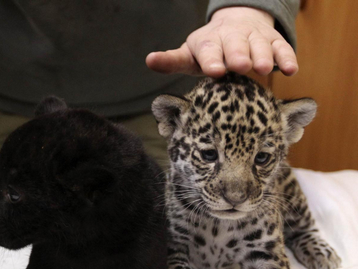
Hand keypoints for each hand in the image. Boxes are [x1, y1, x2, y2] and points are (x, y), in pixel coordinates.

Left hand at [146, 7, 298, 77]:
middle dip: (238, 54)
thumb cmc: (207, 51)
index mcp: (208, 42)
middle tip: (240, 65)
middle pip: (236, 45)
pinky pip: (282, 48)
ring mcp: (254, 37)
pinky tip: (291, 70)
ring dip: (263, 56)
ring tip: (264, 68)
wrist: (236, 25)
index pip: (208, 50)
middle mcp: (232, 37)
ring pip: (260, 45)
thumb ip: (171, 60)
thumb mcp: (189, 55)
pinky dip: (286, 58)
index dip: (212, 60)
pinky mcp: (273, 41)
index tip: (214, 71)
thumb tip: (149, 60)